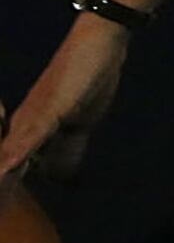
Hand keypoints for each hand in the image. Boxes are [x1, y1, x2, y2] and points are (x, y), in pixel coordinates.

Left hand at [0, 16, 130, 188]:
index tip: (1, 201)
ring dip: (2, 169)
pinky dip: (18, 155)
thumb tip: (60, 176)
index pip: (9, 162)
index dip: (5, 181)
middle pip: (4, 158)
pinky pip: (31, 137)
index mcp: (28, 128)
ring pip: (9, 153)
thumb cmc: (88, 77)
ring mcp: (34, 116)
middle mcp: (23, 124)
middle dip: (2, 178)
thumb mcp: (80, 123)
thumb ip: (67, 149)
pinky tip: (8, 168)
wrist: (96, 41)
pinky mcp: (48, 109)